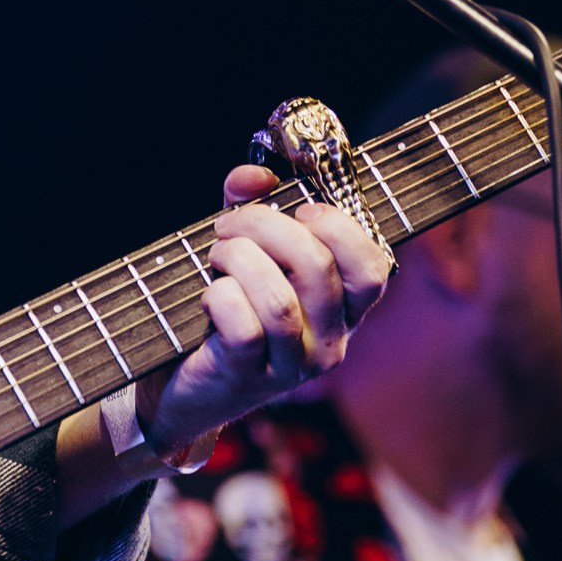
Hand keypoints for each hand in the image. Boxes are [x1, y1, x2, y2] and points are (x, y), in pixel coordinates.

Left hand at [133, 166, 392, 458]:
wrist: (188, 384)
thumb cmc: (228, 308)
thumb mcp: (246, 250)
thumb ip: (252, 206)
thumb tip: (255, 176)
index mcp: (343, 309)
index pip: (373, 268)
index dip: (338, 227)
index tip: (299, 209)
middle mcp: (331, 340)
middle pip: (317, 269)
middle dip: (265, 228)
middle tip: (229, 225)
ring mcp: (294, 364)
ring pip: (279, 299)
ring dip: (237, 260)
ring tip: (216, 255)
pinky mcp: (251, 376)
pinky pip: (244, 327)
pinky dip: (219, 297)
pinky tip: (208, 296)